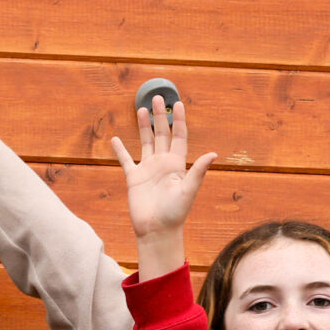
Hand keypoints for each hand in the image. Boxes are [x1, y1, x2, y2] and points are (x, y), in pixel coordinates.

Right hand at [109, 97, 216, 278]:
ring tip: (141, 110)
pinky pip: (126, 160)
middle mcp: (163, 163)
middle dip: (160, 116)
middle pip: (162, 134)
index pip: (179, 136)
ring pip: (145, 142)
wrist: (157, 231)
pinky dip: (120, 150)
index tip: (178, 104)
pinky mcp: (134, 179)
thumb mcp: (189, 190)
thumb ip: (198, 171)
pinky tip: (116, 139)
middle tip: (157, 98)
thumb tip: (213, 154)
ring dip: (144, 126)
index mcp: (177, 164)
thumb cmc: (175, 213)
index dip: (179, 120)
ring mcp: (148, 170)